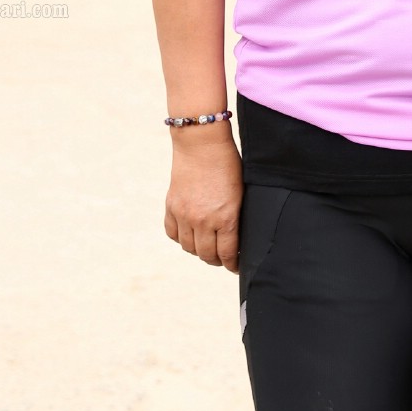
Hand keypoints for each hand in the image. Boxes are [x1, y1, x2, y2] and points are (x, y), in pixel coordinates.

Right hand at [163, 131, 242, 270]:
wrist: (202, 143)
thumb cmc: (228, 165)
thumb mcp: (240, 194)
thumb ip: (235, 217)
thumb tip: (236, 238)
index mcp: (226, 218)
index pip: (227, 254)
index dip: (232, 265)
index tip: (235, 267)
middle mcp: (203, 220)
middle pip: (207, 255)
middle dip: (216, 260)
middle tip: (221, 258)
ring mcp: (184, 214)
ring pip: (189, 248)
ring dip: (198, 250)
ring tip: (206, 246)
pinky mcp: (171, 206)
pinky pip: (173, 233)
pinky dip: (181, 238)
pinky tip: (189, 234)